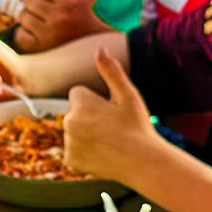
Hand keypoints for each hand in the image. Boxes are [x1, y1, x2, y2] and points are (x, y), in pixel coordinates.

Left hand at [17, 0, 102, 50]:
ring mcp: (49, 34)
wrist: (87, 43)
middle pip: (27, 0)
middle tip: (42, 11)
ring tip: (40, 22)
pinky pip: (19, 35)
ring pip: (22, 16)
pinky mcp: (40, 48)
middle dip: (33, 3)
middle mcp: (60, 16)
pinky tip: (35, 34)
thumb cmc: (79, 12)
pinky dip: (23, 34)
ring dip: (27, 18)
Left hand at [62, 49, 155, 182]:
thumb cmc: (138, 126)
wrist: (143, 162)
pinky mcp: (71, 161)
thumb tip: (99, 48)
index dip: (96, 101)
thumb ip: (111, 71)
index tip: (111, 112)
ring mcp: (68, 143)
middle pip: (75, 113)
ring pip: (75, 132)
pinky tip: (103, 154)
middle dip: (89, 117)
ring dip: (86, 135)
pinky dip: (85, 153)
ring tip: (110, 142)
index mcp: (80, 103)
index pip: (79, 94)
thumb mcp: (128, 95)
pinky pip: (74, 151)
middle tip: (113, 128)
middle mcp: (68, 122)